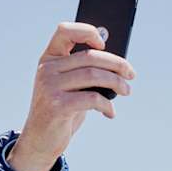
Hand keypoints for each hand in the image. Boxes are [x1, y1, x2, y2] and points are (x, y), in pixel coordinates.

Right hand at [7, 22, 135, 170]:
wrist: (40, 139)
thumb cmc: (62, 110)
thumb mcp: (69, 86)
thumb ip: (84, 71)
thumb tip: (118, 63)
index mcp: (49, 58)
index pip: (65, 30)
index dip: (87, 31)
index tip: (104, 44)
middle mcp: (47, 68)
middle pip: (89, 56)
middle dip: (117, 64)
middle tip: (131, 74)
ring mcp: (50, 86)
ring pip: (94, 75)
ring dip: (117, 83)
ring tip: (126, 91)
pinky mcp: (57, 105)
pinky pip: (92, 98)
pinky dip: (107, 105)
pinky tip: (110, 112)